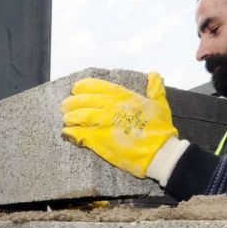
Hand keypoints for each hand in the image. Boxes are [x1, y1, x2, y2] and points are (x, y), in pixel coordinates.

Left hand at [60, 72, 177, 177]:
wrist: (160, 152)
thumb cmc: (160, 128)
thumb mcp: (160, 104)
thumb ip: (155, 89)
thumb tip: (154, 75)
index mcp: (122, 96)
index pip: (95, 86)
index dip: (82, 86)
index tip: (75, 89)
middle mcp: (109, 107)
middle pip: (82, 100)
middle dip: (71, 102)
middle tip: (65, 106)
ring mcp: (102, 123)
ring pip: (78, 115)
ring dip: (69, 117)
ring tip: (66, 120)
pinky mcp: (99, 140)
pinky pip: (78, 133)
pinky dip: (70, 132)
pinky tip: (66, 132)